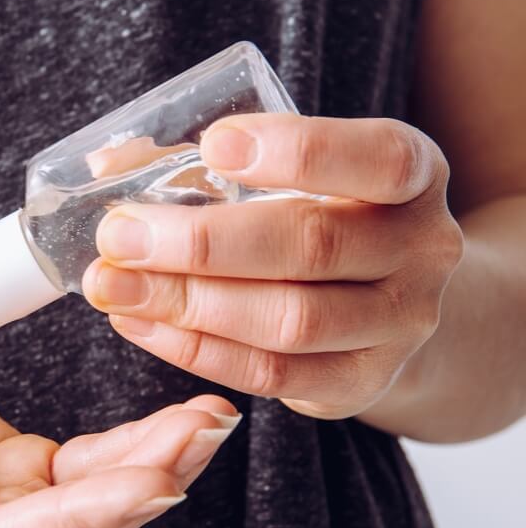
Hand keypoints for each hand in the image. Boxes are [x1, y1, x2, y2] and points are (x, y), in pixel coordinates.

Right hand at [0, 344, 237, 527]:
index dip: (87, 516)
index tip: (155, 478)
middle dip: (144, 484)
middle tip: (207, 433)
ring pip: (87, 507)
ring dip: (150, 465)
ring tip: (207, 421)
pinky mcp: (3, 479)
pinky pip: (79, 472)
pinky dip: (127, 450)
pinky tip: (171, 426)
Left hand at [82, 114, 464, 419]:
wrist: (391, 305)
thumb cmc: (322, 218)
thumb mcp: (296, 177)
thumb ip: (211, 164)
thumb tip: (105, 165)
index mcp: (413, 176)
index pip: (377, 159)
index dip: (297, 151)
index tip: (213, 145)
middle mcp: (422, 250)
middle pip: (311, 245)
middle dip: (202, 243)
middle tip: (119, 236)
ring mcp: (399, 325)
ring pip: (289, 321)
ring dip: (187, 304)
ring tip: (113, 287)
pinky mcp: (359, 382)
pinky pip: (271, 374)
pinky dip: (195, 350)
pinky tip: (139, 324)